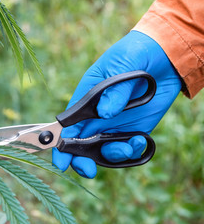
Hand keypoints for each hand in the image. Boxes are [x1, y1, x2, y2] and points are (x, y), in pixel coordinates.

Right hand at [52, 30, 181, 177]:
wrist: (164, 55)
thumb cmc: (133, 54)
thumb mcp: (121, 65)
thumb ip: (113, 90)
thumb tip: (105, 114)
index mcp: (86, 100)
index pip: (68, 124)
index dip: (61, 142)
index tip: (60, 159)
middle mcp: (96, 116)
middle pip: (81, 142)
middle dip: (80, 159)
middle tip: (87, 170)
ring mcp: (115, 124)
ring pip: (103, 150)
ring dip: (110, 156)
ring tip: (125, 148)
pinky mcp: (134, 129)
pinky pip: (127, 148)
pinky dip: (131, 151)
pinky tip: (139, 141)